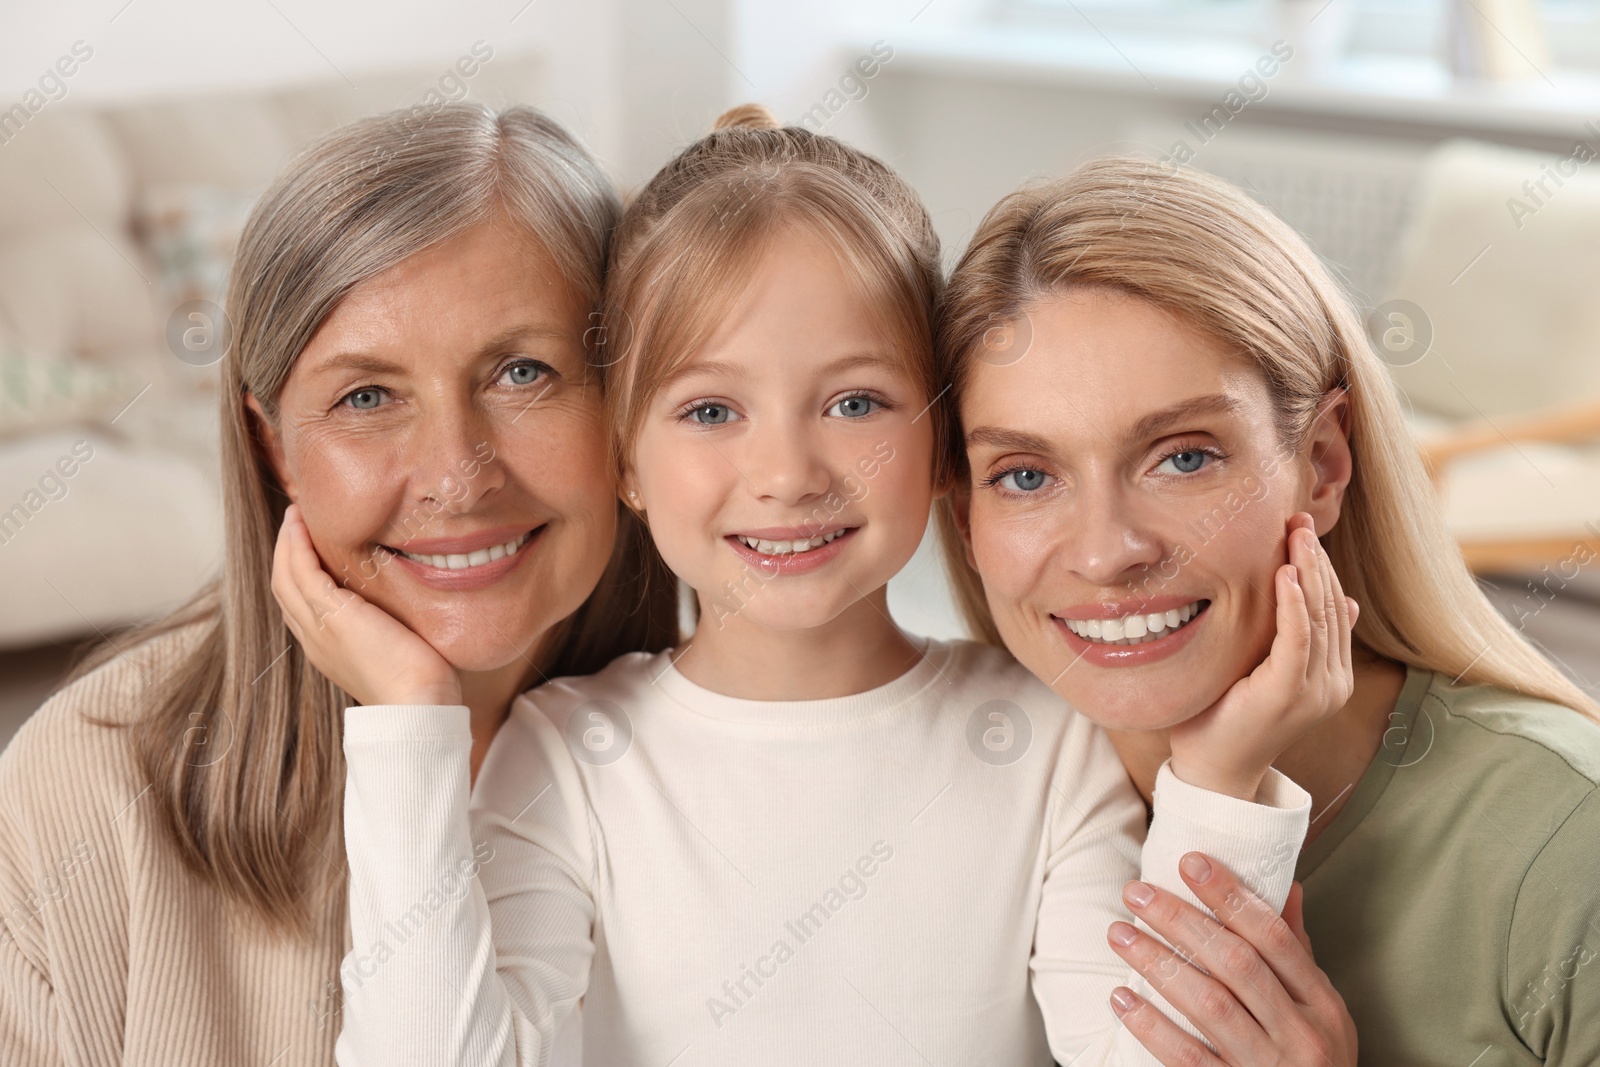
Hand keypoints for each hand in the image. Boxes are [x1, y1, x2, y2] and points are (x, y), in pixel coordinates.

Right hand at [271, 503, 461, 705]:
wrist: (418, 706)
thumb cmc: (423, 685)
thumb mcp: (398, 649)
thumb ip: (389, 628)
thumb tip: (406, 609)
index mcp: (327, 648)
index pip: (300, 604)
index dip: (298, 572)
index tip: (307, 544)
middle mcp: (315, 639)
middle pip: (284, 587)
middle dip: (286, 551)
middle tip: (295, 520)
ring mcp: (320, 628)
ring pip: (287, 577)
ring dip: (288, 542)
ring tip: (296, 514)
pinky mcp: (333, 616)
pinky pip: (303, 573)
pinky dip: (298, 546)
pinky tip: (303, 526)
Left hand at [1108, 853, 1356, 1065]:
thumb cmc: (1316, 1063)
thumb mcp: (1322, 1011)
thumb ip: (1297, 952)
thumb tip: (1284, 885)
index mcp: (1320, 1004)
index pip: (1274, 938)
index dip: (1231, 896)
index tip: (1191, 863)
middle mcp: (1298, 1035)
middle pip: (1236, 964)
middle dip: (1181, 921)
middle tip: (1136, 892)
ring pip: (1209, 1006)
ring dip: (1158, 964)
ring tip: (1120, 934)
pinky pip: (1188, 1058)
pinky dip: (1151, 1027)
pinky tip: (1122, 999)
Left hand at [1169, 513, 1356, 799]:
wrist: (1214, 769)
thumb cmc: (1229, 717)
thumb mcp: (1268, 669)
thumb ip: (1299, 639)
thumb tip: (1345, 601)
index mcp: (1329, 677)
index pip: (1333, 610)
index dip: (1321, 568)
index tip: (1302, 530)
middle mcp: (1331, 683)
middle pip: (1330, 607)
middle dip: (1316, 560)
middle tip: (1299, 519)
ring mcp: (1315, 691)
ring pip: (1317, 617)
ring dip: (1308, 570)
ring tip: (1295, 533)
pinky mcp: (1289, 693)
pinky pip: (1298, 639)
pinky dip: (1292, 603)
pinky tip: (1285, 573)